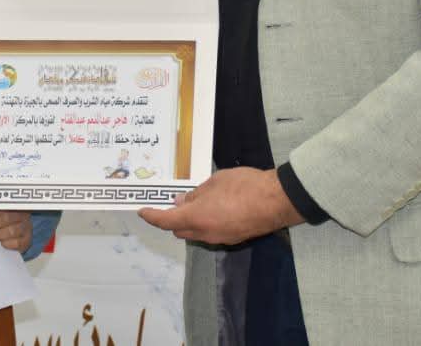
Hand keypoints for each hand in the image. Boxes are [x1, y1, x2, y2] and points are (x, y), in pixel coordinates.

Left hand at [0, 210, 31, 251]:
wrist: (21, 236)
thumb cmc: (8, 223)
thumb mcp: (1, 214)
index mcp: (16, 206)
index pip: (4, 207)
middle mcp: (24, 216)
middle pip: (7, 218)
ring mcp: (26, 229)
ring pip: (12, 231)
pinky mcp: (26, 242)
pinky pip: (17, 243)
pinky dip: (7, 243)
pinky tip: (1, 243)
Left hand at [138, 168, 304, 244]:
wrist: (277, 200)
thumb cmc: (244, 185)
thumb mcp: (215, 182)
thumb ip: (196, 194)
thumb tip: (182, 202)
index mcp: (196, 218)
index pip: (166, 221)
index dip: (152, 217)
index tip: (143, 212)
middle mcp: (205, 233)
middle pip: (179, 230)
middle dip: (173, 218)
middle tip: (176, 202)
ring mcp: (220, 238)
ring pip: (196, 233)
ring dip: (191, 221)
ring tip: (197, 202)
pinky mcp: (233, 238)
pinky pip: (211, 232)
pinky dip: (206, 223)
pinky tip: (215, 208)